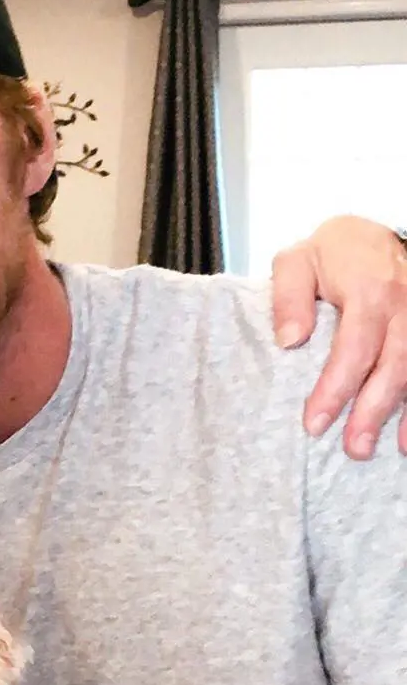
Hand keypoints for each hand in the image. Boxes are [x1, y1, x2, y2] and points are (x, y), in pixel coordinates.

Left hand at [271, 215, 406, 458]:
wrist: (375, 234)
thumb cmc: (331, 255)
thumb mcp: (296, 261)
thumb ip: (289, 297)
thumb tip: (289, 340)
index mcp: (370, 289)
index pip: (354, 346)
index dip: (336, 387)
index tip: (314, 423)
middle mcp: (406, 305)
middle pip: (394, 364)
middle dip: (373, 410)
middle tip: (353, 448)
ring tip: (394, 450)